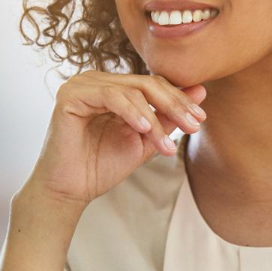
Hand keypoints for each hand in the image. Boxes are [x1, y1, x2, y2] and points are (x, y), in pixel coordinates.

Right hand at [25, 70, 206, 207]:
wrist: (71, 190)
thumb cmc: (102, 166)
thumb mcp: (145, 140)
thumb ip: (168, 116)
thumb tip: (201, 91)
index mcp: (114, 88)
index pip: (153, 84)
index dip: (179, 99)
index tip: (200, 120)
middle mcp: (97, 80)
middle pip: (146, 83)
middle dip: (175, 105)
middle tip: (195, 126)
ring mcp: (82, 84)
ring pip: (132, 90)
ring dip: (156, 117)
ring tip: (167, 144)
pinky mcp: (70, 94)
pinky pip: (110, 96)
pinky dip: (132, 112)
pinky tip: (145, 129)